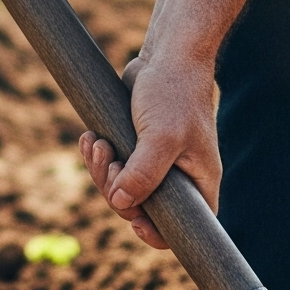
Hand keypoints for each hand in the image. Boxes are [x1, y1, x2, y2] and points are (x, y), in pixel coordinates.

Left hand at [80, 53, 221, 250]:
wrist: (167, 55)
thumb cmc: (175, 93)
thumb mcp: (161, 138)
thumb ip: (143, 175)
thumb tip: (120, 204)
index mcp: (199, 182)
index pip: (183, 228)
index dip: (156, 234)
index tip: (134, 221)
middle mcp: (180, 177)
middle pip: (141, 208)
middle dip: (116, 190)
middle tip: (109, 162)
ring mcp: (157, 162)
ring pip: (121, 187)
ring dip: (101, 170)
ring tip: (96, 144)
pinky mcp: (137, 146)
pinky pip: (113, 165)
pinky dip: (98, 156)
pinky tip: (90, 138)